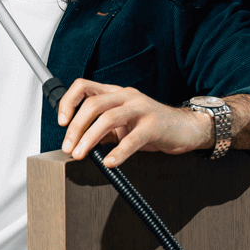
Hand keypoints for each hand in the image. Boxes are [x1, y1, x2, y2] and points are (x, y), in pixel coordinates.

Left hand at [57, 79, 212, 167]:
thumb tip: (77, 143)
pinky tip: (110, 162)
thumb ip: (102, 129)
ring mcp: (141, 108)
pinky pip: (133, 138)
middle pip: (92, 104)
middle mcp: (127, 96)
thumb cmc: (153, 126)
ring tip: (81, 154)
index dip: (68, 102)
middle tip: (69, 148)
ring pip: (108, 118)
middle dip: (75, 127)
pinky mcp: (155, 125)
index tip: (61, 123)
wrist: (187, 128)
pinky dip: (118, 152)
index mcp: (116, 93)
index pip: (84, 86)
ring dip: (90, 138)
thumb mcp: (123, 124)